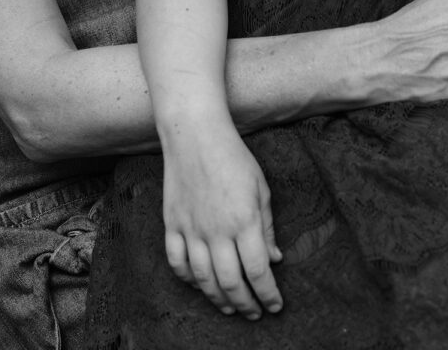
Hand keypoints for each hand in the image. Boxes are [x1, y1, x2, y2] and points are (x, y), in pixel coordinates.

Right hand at [161, 122, 282, 318]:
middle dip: (246, 304)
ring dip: (219, 299)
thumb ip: (266, 226)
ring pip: (204, 280)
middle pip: (231, 282)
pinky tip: (199, 284)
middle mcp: (217, 230)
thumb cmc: (233, 157)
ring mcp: (191, 229)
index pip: (258, 271)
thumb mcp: (260, 187)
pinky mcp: (172, 224)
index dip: (268, 294)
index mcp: (244, 220)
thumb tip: (274, 259)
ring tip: (231, 307)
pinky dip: (188, 279)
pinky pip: (177, 262)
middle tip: (254, 312)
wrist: (195, 134)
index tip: (274, 306)